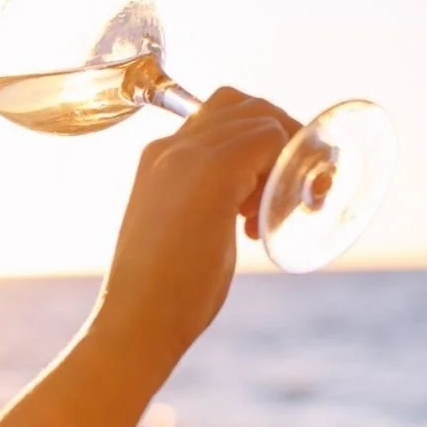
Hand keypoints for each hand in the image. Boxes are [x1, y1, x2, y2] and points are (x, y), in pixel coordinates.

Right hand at [95, 88, 298, 360]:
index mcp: (158, 160)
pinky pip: (273, 140)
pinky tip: (271, 219)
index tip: (259, 203)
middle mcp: (171, 147)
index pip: (220, 118)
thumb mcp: (184, 236)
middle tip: (283, 195)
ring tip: (274, 214)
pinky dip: (290, 170)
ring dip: (288, 157)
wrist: (136, 321)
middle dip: (280, 140)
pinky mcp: (215, 172)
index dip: (256, 148)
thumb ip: (209, 209)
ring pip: (263, 118)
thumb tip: (248, 209)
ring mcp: (190, 155)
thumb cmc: (161, 295)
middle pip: (245, 105)